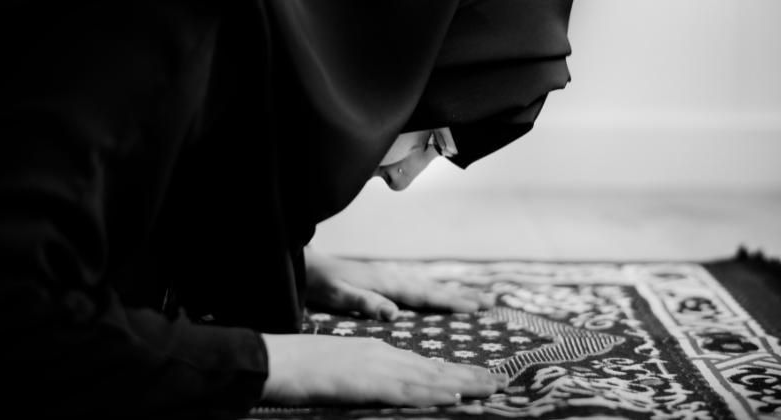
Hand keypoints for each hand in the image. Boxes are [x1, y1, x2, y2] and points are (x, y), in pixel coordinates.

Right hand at [261, 333, 507, 405]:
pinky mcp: (369, 382)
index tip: (479, 376)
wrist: (278, 359)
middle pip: (435, 368)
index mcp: (378, 353)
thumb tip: (384, 388)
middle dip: (470, 374)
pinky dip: (434, 393)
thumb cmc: (302, 367)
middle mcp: (384, 356)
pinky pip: (407, 390)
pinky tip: (455, 396)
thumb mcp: (342, 368)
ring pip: (430, 377)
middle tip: (502, 381)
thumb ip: (367, 376)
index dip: (454, 371)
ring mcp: (378, 368)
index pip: (424, 364)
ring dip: (465, 383)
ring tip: (493, 388)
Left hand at [304, 248, 494, 320]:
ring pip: (427, 285)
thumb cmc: (320, 282)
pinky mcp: (381, 280)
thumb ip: (365, 302)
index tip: (476, 308)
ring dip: (452, 291)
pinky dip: (433, 290)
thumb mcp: (338, 295)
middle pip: (433, 287)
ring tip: (476, 297)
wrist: (304, 263)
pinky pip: (416, 286)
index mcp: (385, 283)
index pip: (424, 295)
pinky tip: (437, 294)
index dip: (450, 302)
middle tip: (491, 301)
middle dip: (462, 295)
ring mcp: (388, 277)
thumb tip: (394, 313)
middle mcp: (392, 277)